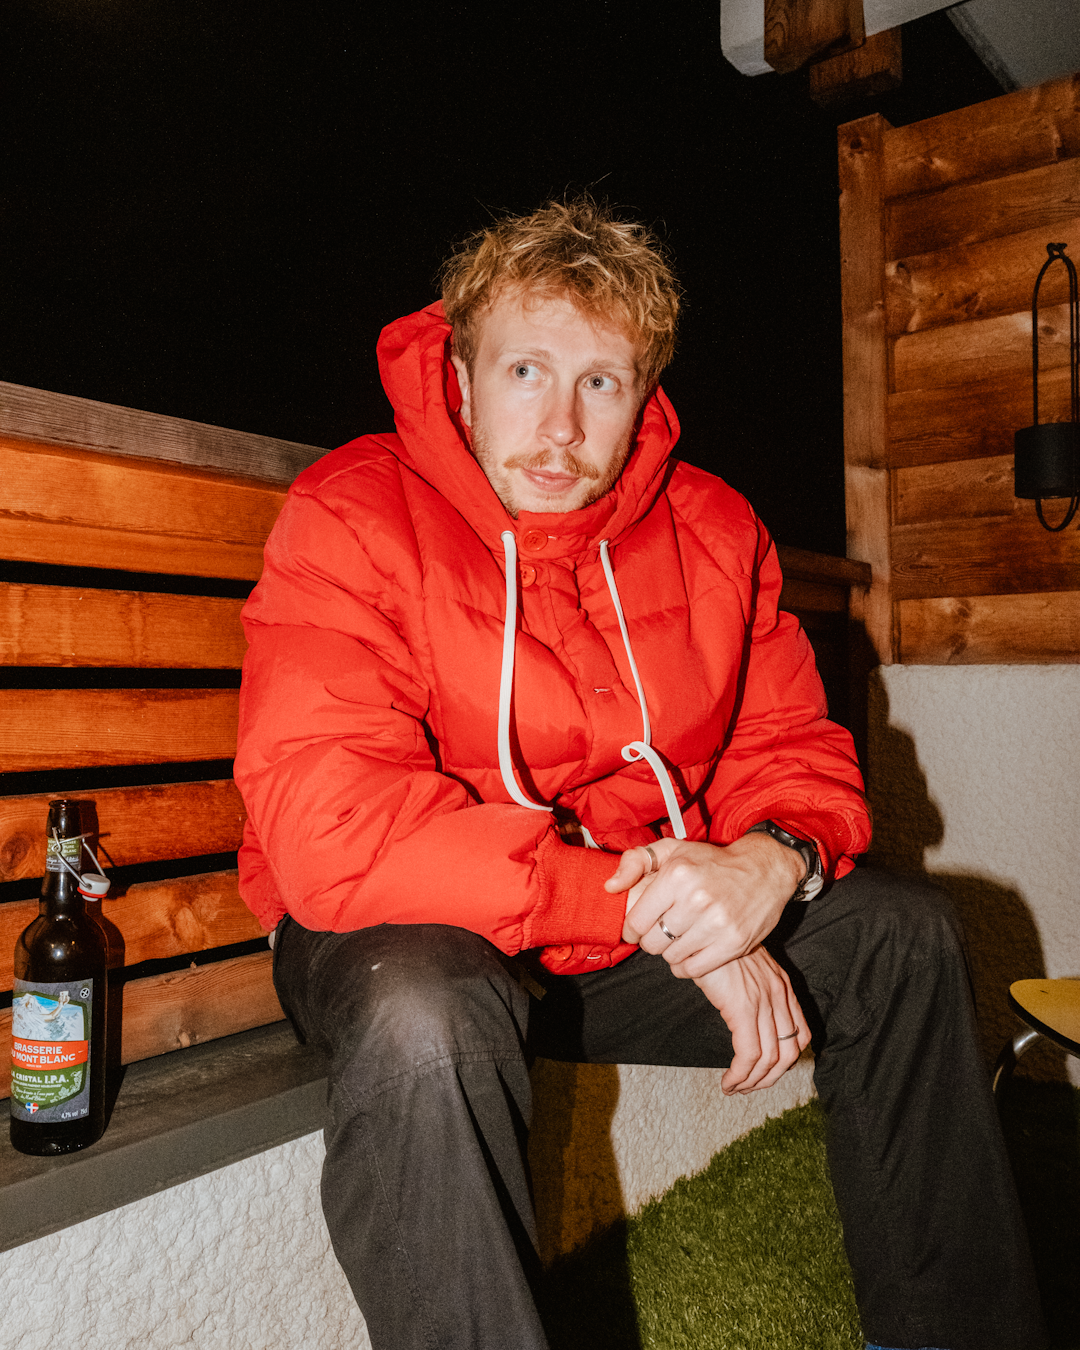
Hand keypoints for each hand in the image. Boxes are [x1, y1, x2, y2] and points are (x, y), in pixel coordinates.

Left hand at [606, 832, 803, 978]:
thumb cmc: (712, 861)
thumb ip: (635, 862)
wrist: (764, 870)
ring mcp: (717, 924)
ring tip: (679, 938)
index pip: (636, 920)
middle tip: (661, 931)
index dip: (631, 929)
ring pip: (672, 958)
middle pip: (652, 943)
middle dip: (651, 940)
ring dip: (670, 952)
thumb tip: (610, 887)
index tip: (637, 928)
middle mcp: (696, 899)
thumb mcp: (672, 850)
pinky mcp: (734, 943)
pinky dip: (687, 965)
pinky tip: (691, 950)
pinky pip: (694, 969)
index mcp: (677, 875)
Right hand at [695, 948, 810, 1092]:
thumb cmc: (714, 945)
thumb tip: (740, 1014)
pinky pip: (748, 1054)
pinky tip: (728, 1081)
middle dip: (768, 1079)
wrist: (701, 926)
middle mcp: (779, 995)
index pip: (800, 1035)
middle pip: (788, 1054)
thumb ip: (750, 988)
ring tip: (734, 1088)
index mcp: (782, 986)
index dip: (785, 1061)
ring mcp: (763, 1001)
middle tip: (747, 1087)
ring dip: (752, 1082)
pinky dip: (740, 1075)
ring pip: (769, 1059)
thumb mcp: (741, 966)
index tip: (764, 1071)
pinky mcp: (743, 1008)